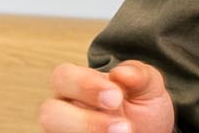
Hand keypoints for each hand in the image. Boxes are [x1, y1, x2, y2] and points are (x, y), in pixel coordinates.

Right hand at [39, 60, 175, 132]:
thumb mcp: (148, 88)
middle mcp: (65, 110)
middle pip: (49, 112)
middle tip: (122, 127)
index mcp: (78, 84)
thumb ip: (139, 75)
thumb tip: (121, 72)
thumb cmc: (143, 109)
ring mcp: (65, 132)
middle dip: (84, 121)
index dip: (85, 86)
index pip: (63, 76)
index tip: (117, 97)